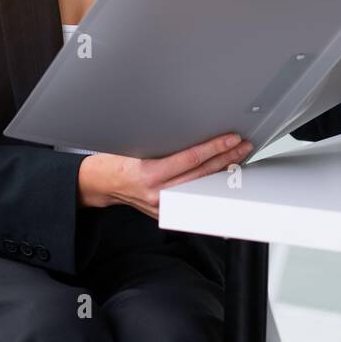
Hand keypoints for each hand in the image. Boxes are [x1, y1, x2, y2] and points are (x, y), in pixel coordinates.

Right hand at [76, 132, 253, 219]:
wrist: (98, 184)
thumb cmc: (112, 161)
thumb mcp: (134, 146)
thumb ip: (161, 144)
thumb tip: (188, 131)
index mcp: (149, 175)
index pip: (191, 159)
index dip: (214, 148)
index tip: (230, 139)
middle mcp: (158, 193)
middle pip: (201, 174)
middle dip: (226, 159)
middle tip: (242, 146)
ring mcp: (163, 205)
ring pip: (200, 186)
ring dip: (222, 171)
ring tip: (237, 157)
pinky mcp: (165, 210)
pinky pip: (192, 194)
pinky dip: (207, 183)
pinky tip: (219, 174)